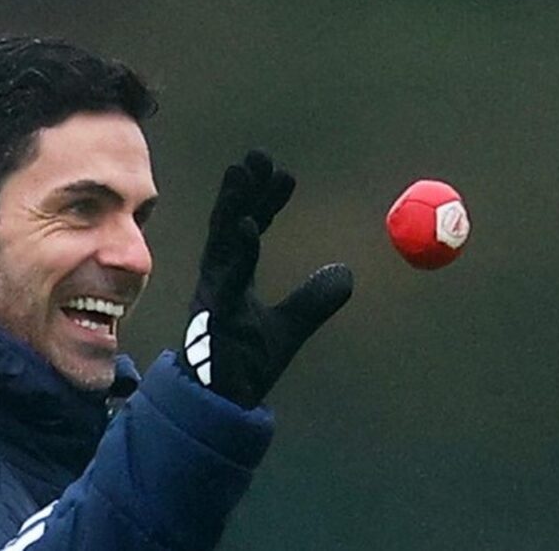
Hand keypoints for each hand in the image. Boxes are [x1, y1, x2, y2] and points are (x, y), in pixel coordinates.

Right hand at [179, 150, 352, 408]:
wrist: (224, 401)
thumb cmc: (245, 364)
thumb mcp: (291, 326)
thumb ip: (314, 299)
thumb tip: (346, 273)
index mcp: (234, 277)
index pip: (248, 229)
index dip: (265, 201)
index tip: (283, 175)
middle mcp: (219, 277)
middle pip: (230, 222)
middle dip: (243, 189)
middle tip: (258, 156)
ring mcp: (213, 291)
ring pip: (221, 238)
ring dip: (232, 203)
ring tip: (242, 172)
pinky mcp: (213, 310)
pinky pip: (225, 273)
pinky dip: (236, 247)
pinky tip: (244, 224)